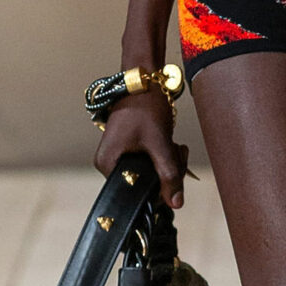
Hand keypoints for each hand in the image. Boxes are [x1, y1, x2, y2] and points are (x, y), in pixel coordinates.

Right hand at [95, 91, 187, 207]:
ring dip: (169, 162)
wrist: (143, 81)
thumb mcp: (159, 143)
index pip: (136, 193)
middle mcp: (110, 163)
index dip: (159, 188)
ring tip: (175, 145)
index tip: (174, 171)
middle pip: (145, 184)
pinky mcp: (131, 149)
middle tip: (177, 151)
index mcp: (108, 165)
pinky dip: (164, 155)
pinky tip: (171, 143)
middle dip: (168, 171)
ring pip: (152, 173)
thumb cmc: (145, 107)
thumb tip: (176, 204)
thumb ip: (168, 174)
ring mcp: (120, 156)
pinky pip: (151, 162)